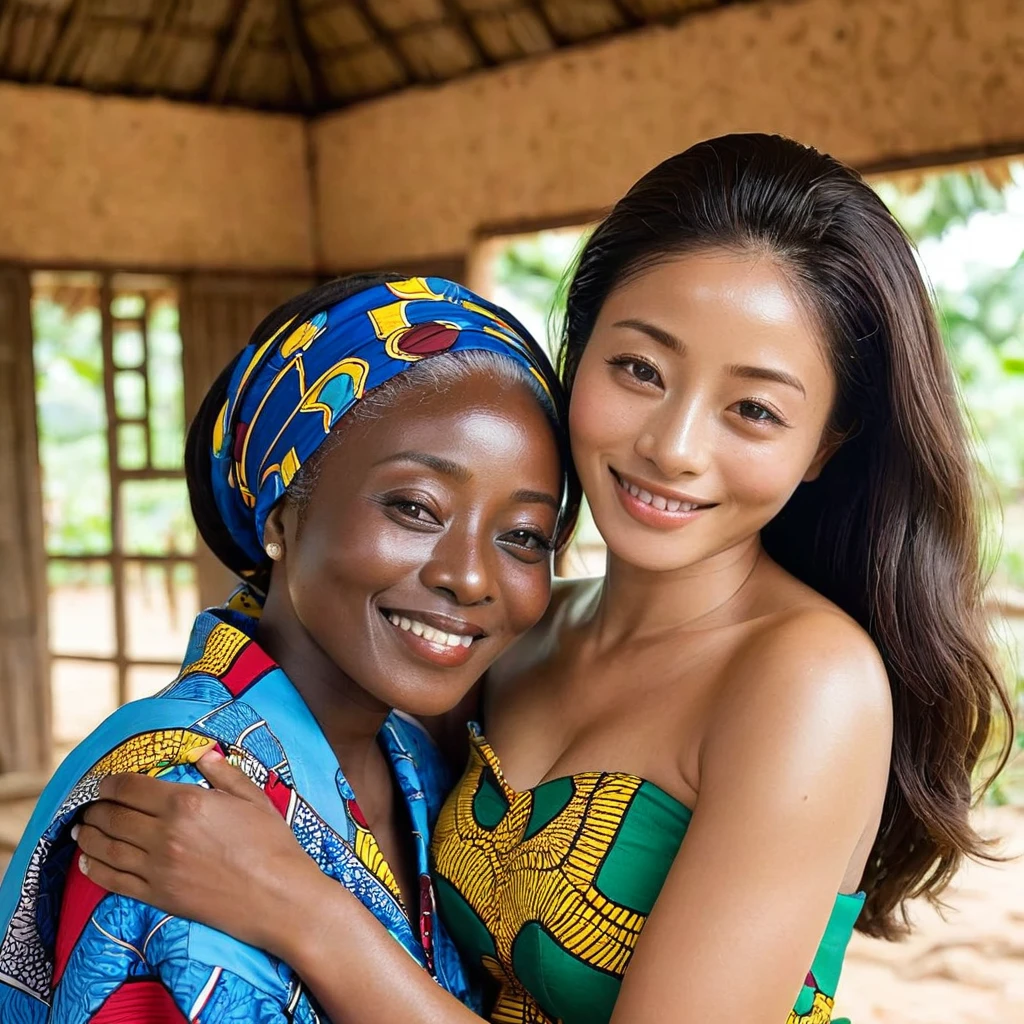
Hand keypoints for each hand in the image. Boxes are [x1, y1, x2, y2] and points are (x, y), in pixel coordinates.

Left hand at [74, 750, 323, 957]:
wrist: (277, 896)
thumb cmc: (271, 843)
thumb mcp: (252, 797)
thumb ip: (222, 772)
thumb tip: (202, 752)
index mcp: (186, 803)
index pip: (131, 787)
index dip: (111, 782)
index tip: (106, 781)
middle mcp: (164, 834)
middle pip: (112, 816)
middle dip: (96, 808)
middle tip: (91, 805)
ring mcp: (158, 868)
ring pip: (106, 848)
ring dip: (88, 836)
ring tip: (82, 829)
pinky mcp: (158, 896)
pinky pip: (114, 881)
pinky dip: (95, 869)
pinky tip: (88, 862)